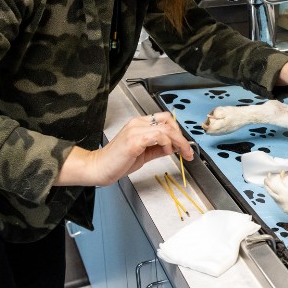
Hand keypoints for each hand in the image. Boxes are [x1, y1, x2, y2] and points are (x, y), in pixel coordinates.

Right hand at [55, 112, 193, 186]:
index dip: (178, 131)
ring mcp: (135, 130)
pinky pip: (157, 135)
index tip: (184, 145)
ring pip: (166, 128)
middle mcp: (137, 123)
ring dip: (178, 141)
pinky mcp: (134, 140)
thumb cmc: (118, 161)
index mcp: (139, 124)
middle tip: (188, 151)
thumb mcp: (144, 153)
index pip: (165, 119)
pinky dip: (166, 143)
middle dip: (182, 137)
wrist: (99, 168)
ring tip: (181, 153)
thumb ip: (158, 148)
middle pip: (168, 122)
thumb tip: (174, 147)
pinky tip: (167, 151)